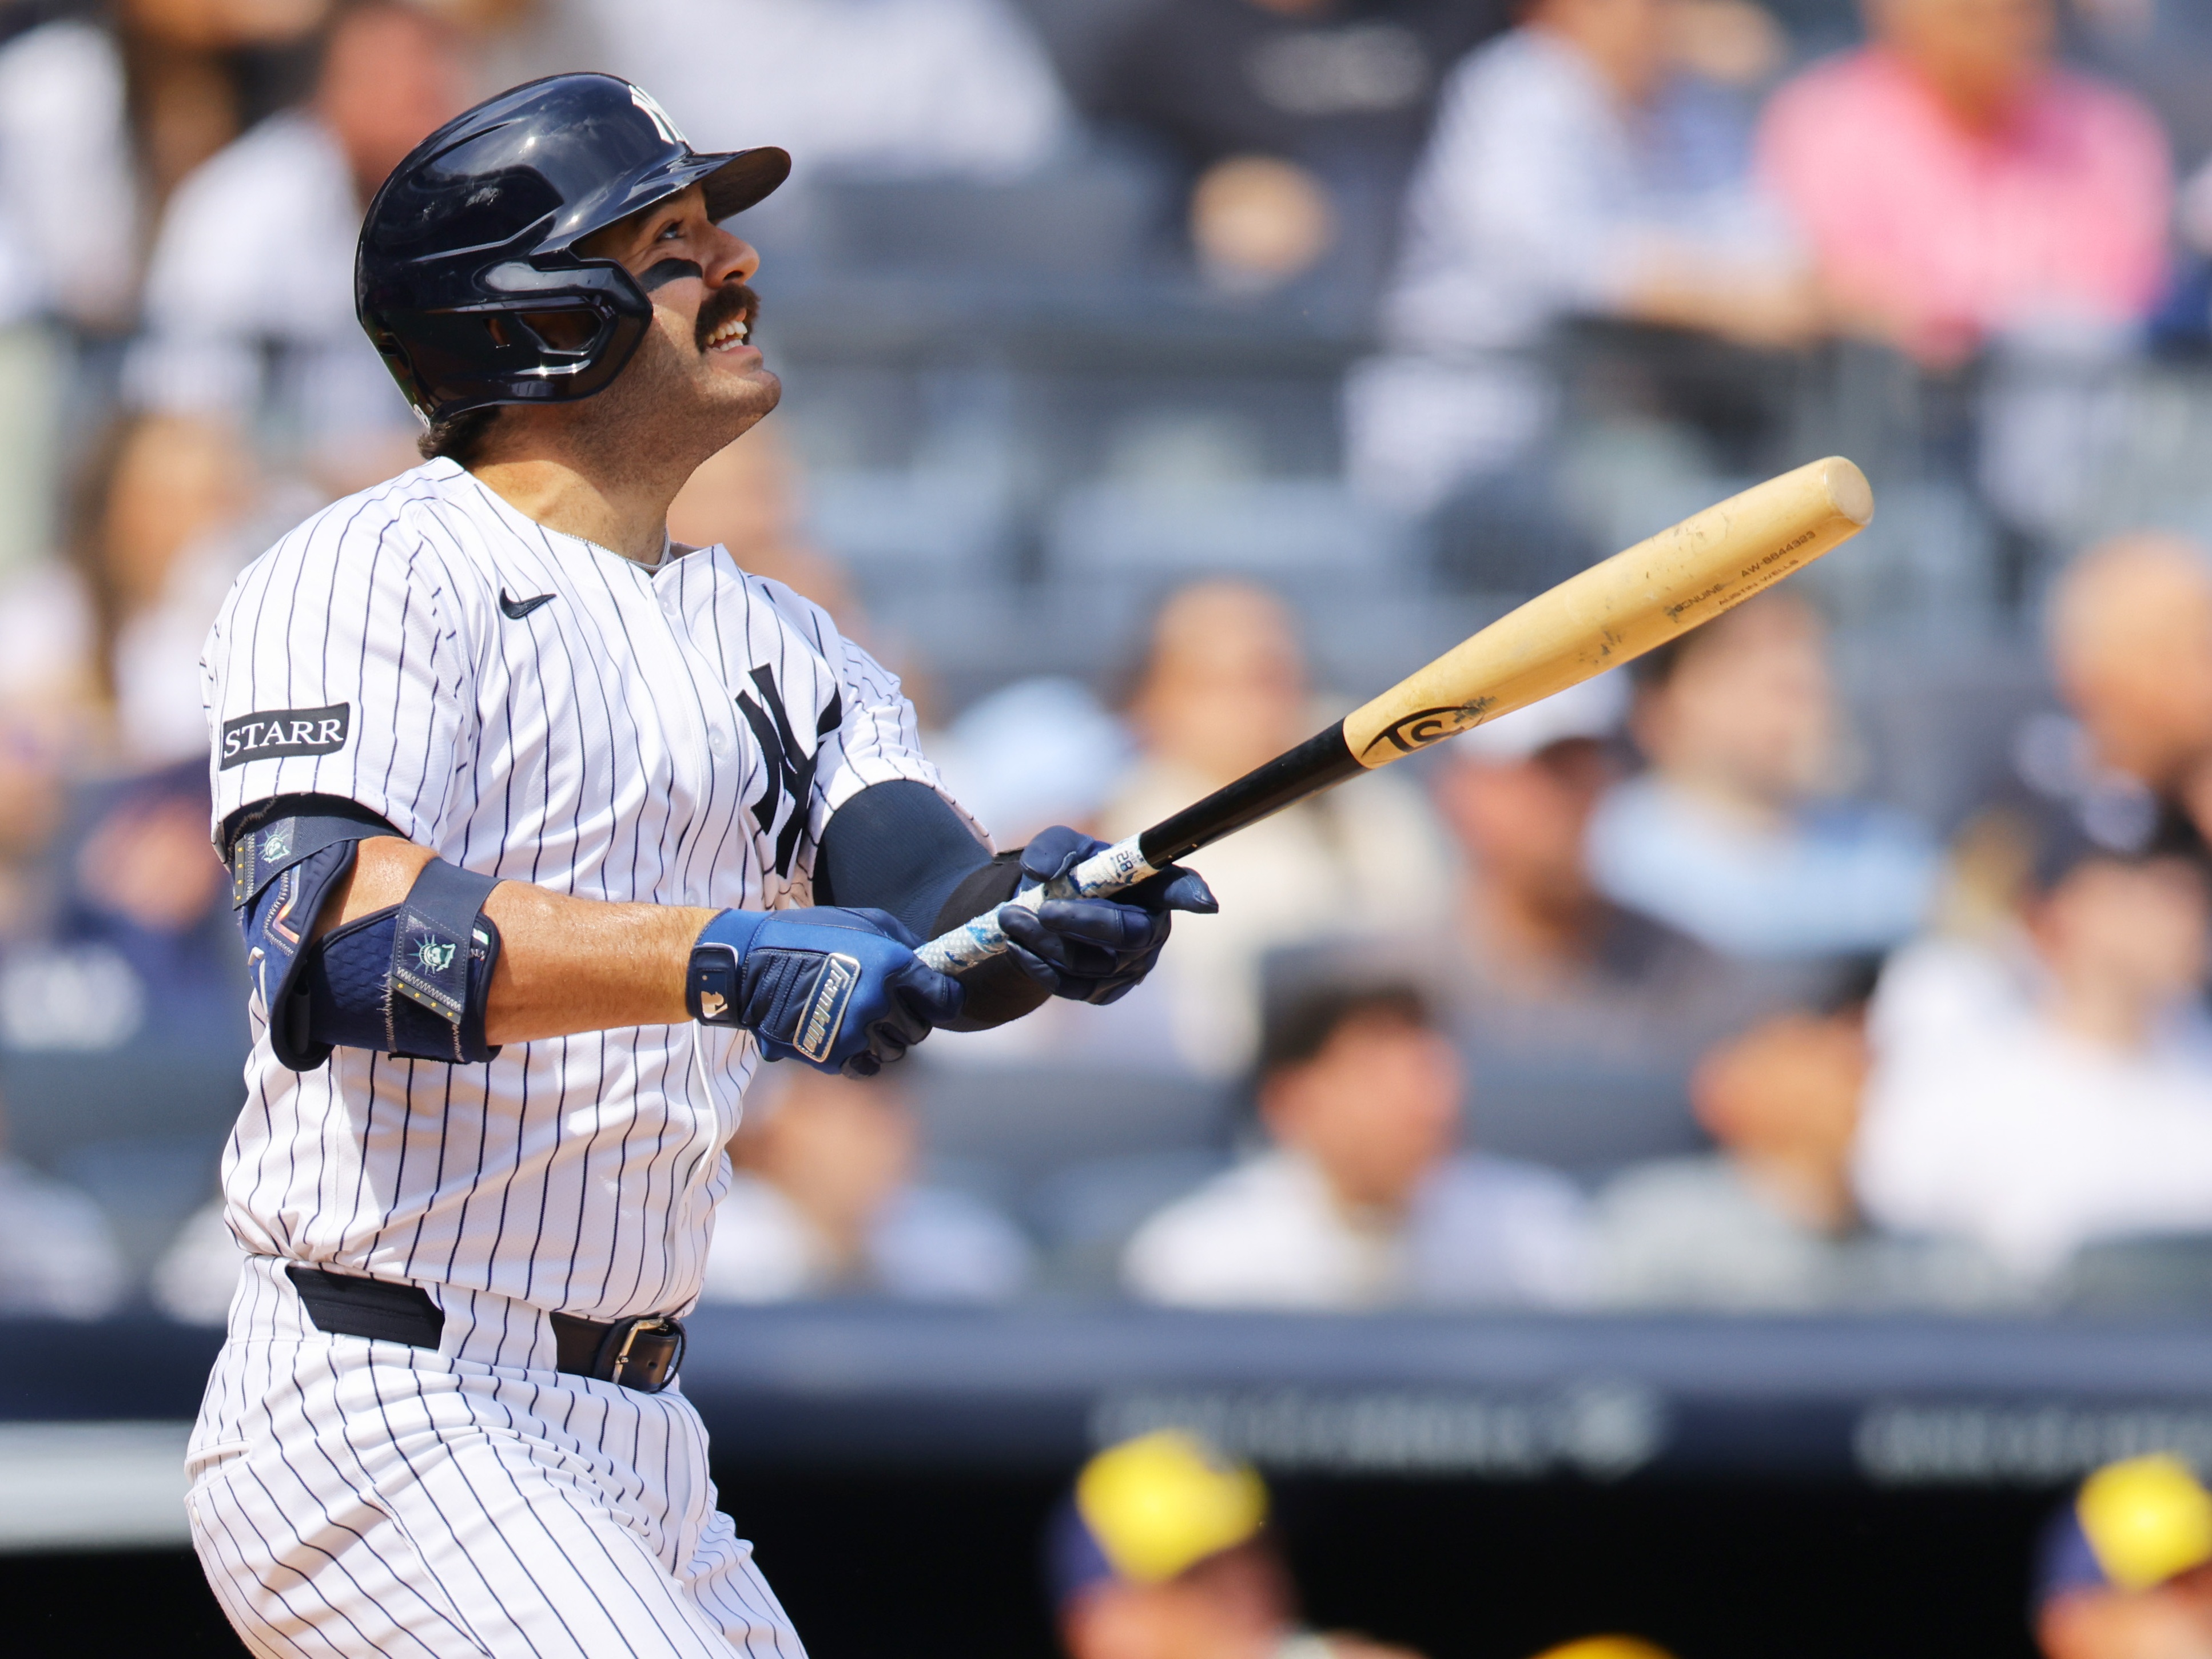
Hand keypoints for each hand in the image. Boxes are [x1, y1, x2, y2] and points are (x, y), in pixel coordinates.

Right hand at [689, 906, 961, 1076]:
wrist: (751, 964)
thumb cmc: (807, 936)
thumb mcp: (863, 921)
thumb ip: (903, 942)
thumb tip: (928, 962)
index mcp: (891, 965)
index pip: (944, 998)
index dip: (946, 999)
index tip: (941, 999)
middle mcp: (878, 1002)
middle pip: (920, 1028)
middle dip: (911, 1017)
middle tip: (890, 1004)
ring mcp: (855, 1033)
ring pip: (895, 1050)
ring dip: (886, 1038)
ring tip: (863, 1019)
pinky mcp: (832, 1056)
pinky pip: (867, 1067)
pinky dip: (863, 1056)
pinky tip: (849, 1037)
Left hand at [995, 827, 1215, 1005]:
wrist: (1045, 912)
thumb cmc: (1068, 872)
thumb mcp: (1059, 846)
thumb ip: (1051, 848)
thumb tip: (1041, 872)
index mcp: (1152, 884)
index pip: (1179, 888)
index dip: (1192, 895)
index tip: (1205, 902)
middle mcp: (1151, 928)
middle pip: (1127, 934)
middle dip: (1080, 923)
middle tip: (1040, 909)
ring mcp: (1131, 966)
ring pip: (1091, 965)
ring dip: (1044, 944)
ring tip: (1009, 919)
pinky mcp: (1106, 992)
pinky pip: (1072, 987)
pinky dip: (1039, 966)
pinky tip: (1017, 945)